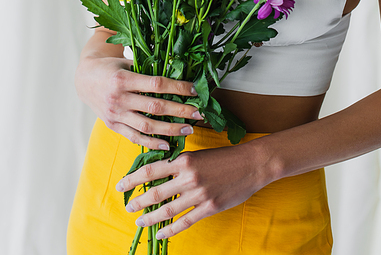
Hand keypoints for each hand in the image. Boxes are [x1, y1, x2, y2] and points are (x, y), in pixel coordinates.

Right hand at [76, 49, 201, 148]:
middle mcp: (118, 98)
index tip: (195, 90)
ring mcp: (115, 114)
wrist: (84, 79)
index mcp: (123, 78)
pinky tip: (167, 144)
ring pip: (147, 126)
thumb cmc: (111, 66)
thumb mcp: (127, 62)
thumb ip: (147, 69)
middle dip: (180, 111)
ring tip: (189, 129)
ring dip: (170, 129)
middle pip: (155, 107)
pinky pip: (134, 137)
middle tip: (199, 113)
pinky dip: (152, 143)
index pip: (156, 84)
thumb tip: (179, 71)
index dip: (178, 88)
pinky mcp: (112, 126)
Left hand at [117, 141, 270, 237]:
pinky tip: (161, 234)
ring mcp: (199, 194)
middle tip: (128, 207)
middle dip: (138, 201)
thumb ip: (180, 164)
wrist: (251, 163)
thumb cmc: (225, 157)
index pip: (151, 171)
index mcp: (185, 160)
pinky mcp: (209, 207)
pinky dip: (170, 230)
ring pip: (168, 210)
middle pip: (156, 192)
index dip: (133, 179)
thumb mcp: (199, 154)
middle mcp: (189, 177)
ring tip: (140, 221)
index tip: (121, 186)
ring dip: (151, 218)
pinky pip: (185, 222)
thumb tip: (159, 172)